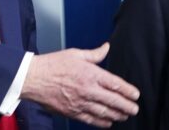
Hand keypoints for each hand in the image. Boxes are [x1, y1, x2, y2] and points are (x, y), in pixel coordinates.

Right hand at [21, 42, 138, 127]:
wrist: (33, 78)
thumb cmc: (52, 65)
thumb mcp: (75, 54)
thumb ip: (94, 54)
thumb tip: (106, 47)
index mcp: (90, 73)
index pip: (115, 84)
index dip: (128, 91)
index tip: (135, 95)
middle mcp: (88, 89)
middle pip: (113, 101)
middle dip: (126, 106)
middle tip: (134, 109)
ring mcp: (80, 102)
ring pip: (104, 112)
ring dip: (117, 115)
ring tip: (125, 116)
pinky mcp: (72, 112)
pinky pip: (90, 119)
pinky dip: (101, 122)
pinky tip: (108, 122)